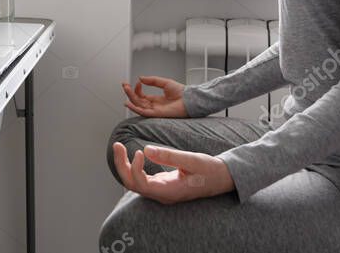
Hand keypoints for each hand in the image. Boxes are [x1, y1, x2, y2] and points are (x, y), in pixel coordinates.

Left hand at [111, 142, 234, 203]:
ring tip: (119, 147)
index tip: (139, 151)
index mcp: (169, 192)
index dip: (134, 169)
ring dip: (124, 165)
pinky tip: (130, 154)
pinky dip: (132, 166)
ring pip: (135, 182)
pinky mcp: (162, 185)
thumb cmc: (209, 170)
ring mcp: (161, 191)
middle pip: (132, 185)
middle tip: (117, 145)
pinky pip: (141, 179)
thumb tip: (146, 150)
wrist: (221, 178)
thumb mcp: (192, 160)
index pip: (142, 185)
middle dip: (121, 165)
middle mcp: (162, 194)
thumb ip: (169, 156)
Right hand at [122, 76, 187, 117]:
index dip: (137, 89)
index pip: (141, 96)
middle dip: (130, 92)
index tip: (137, 82)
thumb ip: (153, 80)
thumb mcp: (164, 82)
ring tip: (126, 89)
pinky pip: (142, 112)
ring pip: (138, 105)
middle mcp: (154, 105)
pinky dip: (134, 108)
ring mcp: (154, 110)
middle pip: (137, 100)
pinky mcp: (156, 114)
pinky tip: (128, 102)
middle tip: (125, 85)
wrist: (189, 99)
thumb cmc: (181, 92)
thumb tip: (141, 78)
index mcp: (156, 99)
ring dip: (130, 98)